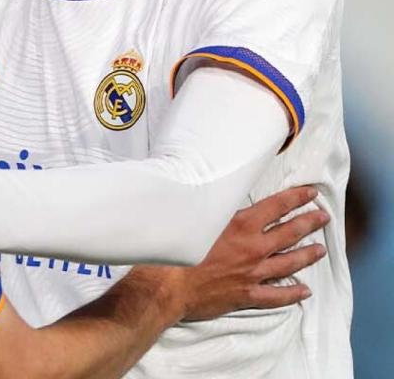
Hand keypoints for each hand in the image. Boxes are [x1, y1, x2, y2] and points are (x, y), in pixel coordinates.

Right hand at [167, 186, 328, 320]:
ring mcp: (252, 273)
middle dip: (309, 223)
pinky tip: (304, 291)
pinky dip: (291, 293)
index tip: (311, 194)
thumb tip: (215, 192)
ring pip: (288, 262)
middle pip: (289, 233)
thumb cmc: (174, 249)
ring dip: (307, 255)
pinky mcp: (246, 295)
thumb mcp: (193, 217)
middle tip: (323, 218)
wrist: (166, 286)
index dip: (296, 198)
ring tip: (320, 250)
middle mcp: (252, 248)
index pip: (276, 206)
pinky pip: (276, 295)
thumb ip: (211, 207)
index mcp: (240, 225)